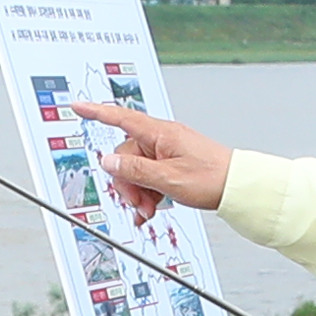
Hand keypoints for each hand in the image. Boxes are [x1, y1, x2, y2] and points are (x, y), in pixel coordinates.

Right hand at [68, 98, 231, 216]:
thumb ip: (135, 170)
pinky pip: (150, 175)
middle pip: (125, 156)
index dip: (96, 112)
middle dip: (127, 183)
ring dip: (138, 192)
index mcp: (160, 134)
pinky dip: (148, 192)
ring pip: (136, 169)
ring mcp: (167, 151)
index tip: (78, 106)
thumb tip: (108, 162)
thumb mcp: (168, 179)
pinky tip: (152, 208)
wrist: (237, 186)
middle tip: (139, 203)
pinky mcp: (173, 163)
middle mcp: (162, 139)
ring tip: (150, 209)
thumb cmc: (212, 178)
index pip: (121, 118)